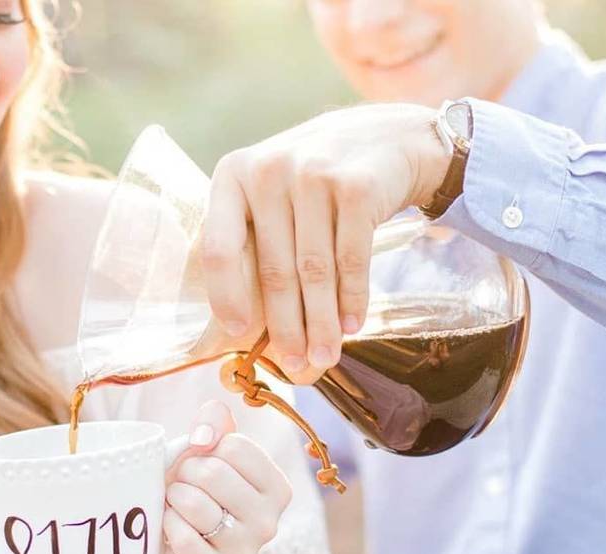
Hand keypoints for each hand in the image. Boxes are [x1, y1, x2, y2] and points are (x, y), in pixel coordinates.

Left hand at [163, 401, 292, 553]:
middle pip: (214, 472)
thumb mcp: (211, 452)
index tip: (203, 461)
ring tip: (176, 502)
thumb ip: (214, 425)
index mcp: (277, 486)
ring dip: (174, 497)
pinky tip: (171, 524)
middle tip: (183, 482)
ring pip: (195, 503)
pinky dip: (168, 524)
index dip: (206, 447)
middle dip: (186, 471)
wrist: (182, 545)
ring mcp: (245, 549)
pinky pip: (183, 537)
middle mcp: (269, 520)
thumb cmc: (199, 489)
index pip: (234, 446)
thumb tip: (204, 434)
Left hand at [203, 103, 448, 382]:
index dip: (227, 298)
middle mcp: (269, 171)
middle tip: (295, 364)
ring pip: (315, 271)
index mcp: (234, 174)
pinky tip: (354, 324)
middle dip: (286, 327)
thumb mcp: (273, 191)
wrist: (385, 137)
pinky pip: (352, 260)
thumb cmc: (317, 180)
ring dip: (322, 323)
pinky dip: (353, 298)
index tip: (240, 335)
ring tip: (326, 356)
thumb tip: (247, 327)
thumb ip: (255, 239)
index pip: (219, 248)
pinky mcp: (357, 188)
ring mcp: (314, 175)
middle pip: (274, 269)